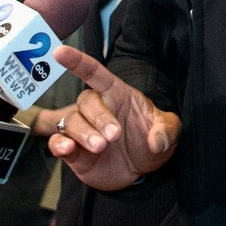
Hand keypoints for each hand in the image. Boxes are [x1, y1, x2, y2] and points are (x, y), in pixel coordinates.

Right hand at [46, 47, 178, 191]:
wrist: (140, 174)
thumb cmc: (149, 143)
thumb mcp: (168, 133)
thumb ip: (167, 131)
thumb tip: (156, 141)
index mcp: (117, 95)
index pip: (94, 73)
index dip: (78, 61)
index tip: (60, 51)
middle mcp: (97, 110)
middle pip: (86, 101)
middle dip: (99, 117)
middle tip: (114, 136)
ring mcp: (83, 130)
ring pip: (71, 122)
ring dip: (83, 133)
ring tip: (100, 147)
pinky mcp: (74, 152)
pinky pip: (57, 142)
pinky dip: (59, 144)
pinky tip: (68, 148)